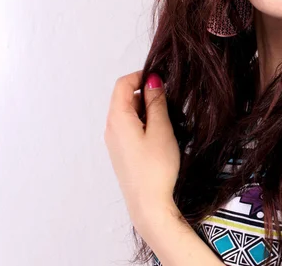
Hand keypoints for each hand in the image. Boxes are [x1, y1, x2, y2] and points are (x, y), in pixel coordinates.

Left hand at [104, 70, 180, 237]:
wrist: (149, 206)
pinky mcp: (121, 152)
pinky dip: (144, 122)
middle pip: (124, 97)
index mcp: (117, 118)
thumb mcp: (161, 129)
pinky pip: (129, 127)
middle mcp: (111, 128)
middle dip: (146, 92)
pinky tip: (160, 133)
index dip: (141, 76)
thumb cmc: (156, 167)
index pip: (123, 84)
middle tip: (170, 100)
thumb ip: (156, 101)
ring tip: (169, 118)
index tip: (163, 78)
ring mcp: (115, 142)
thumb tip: (152, 80)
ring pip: (128, 113)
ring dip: (146, 108)